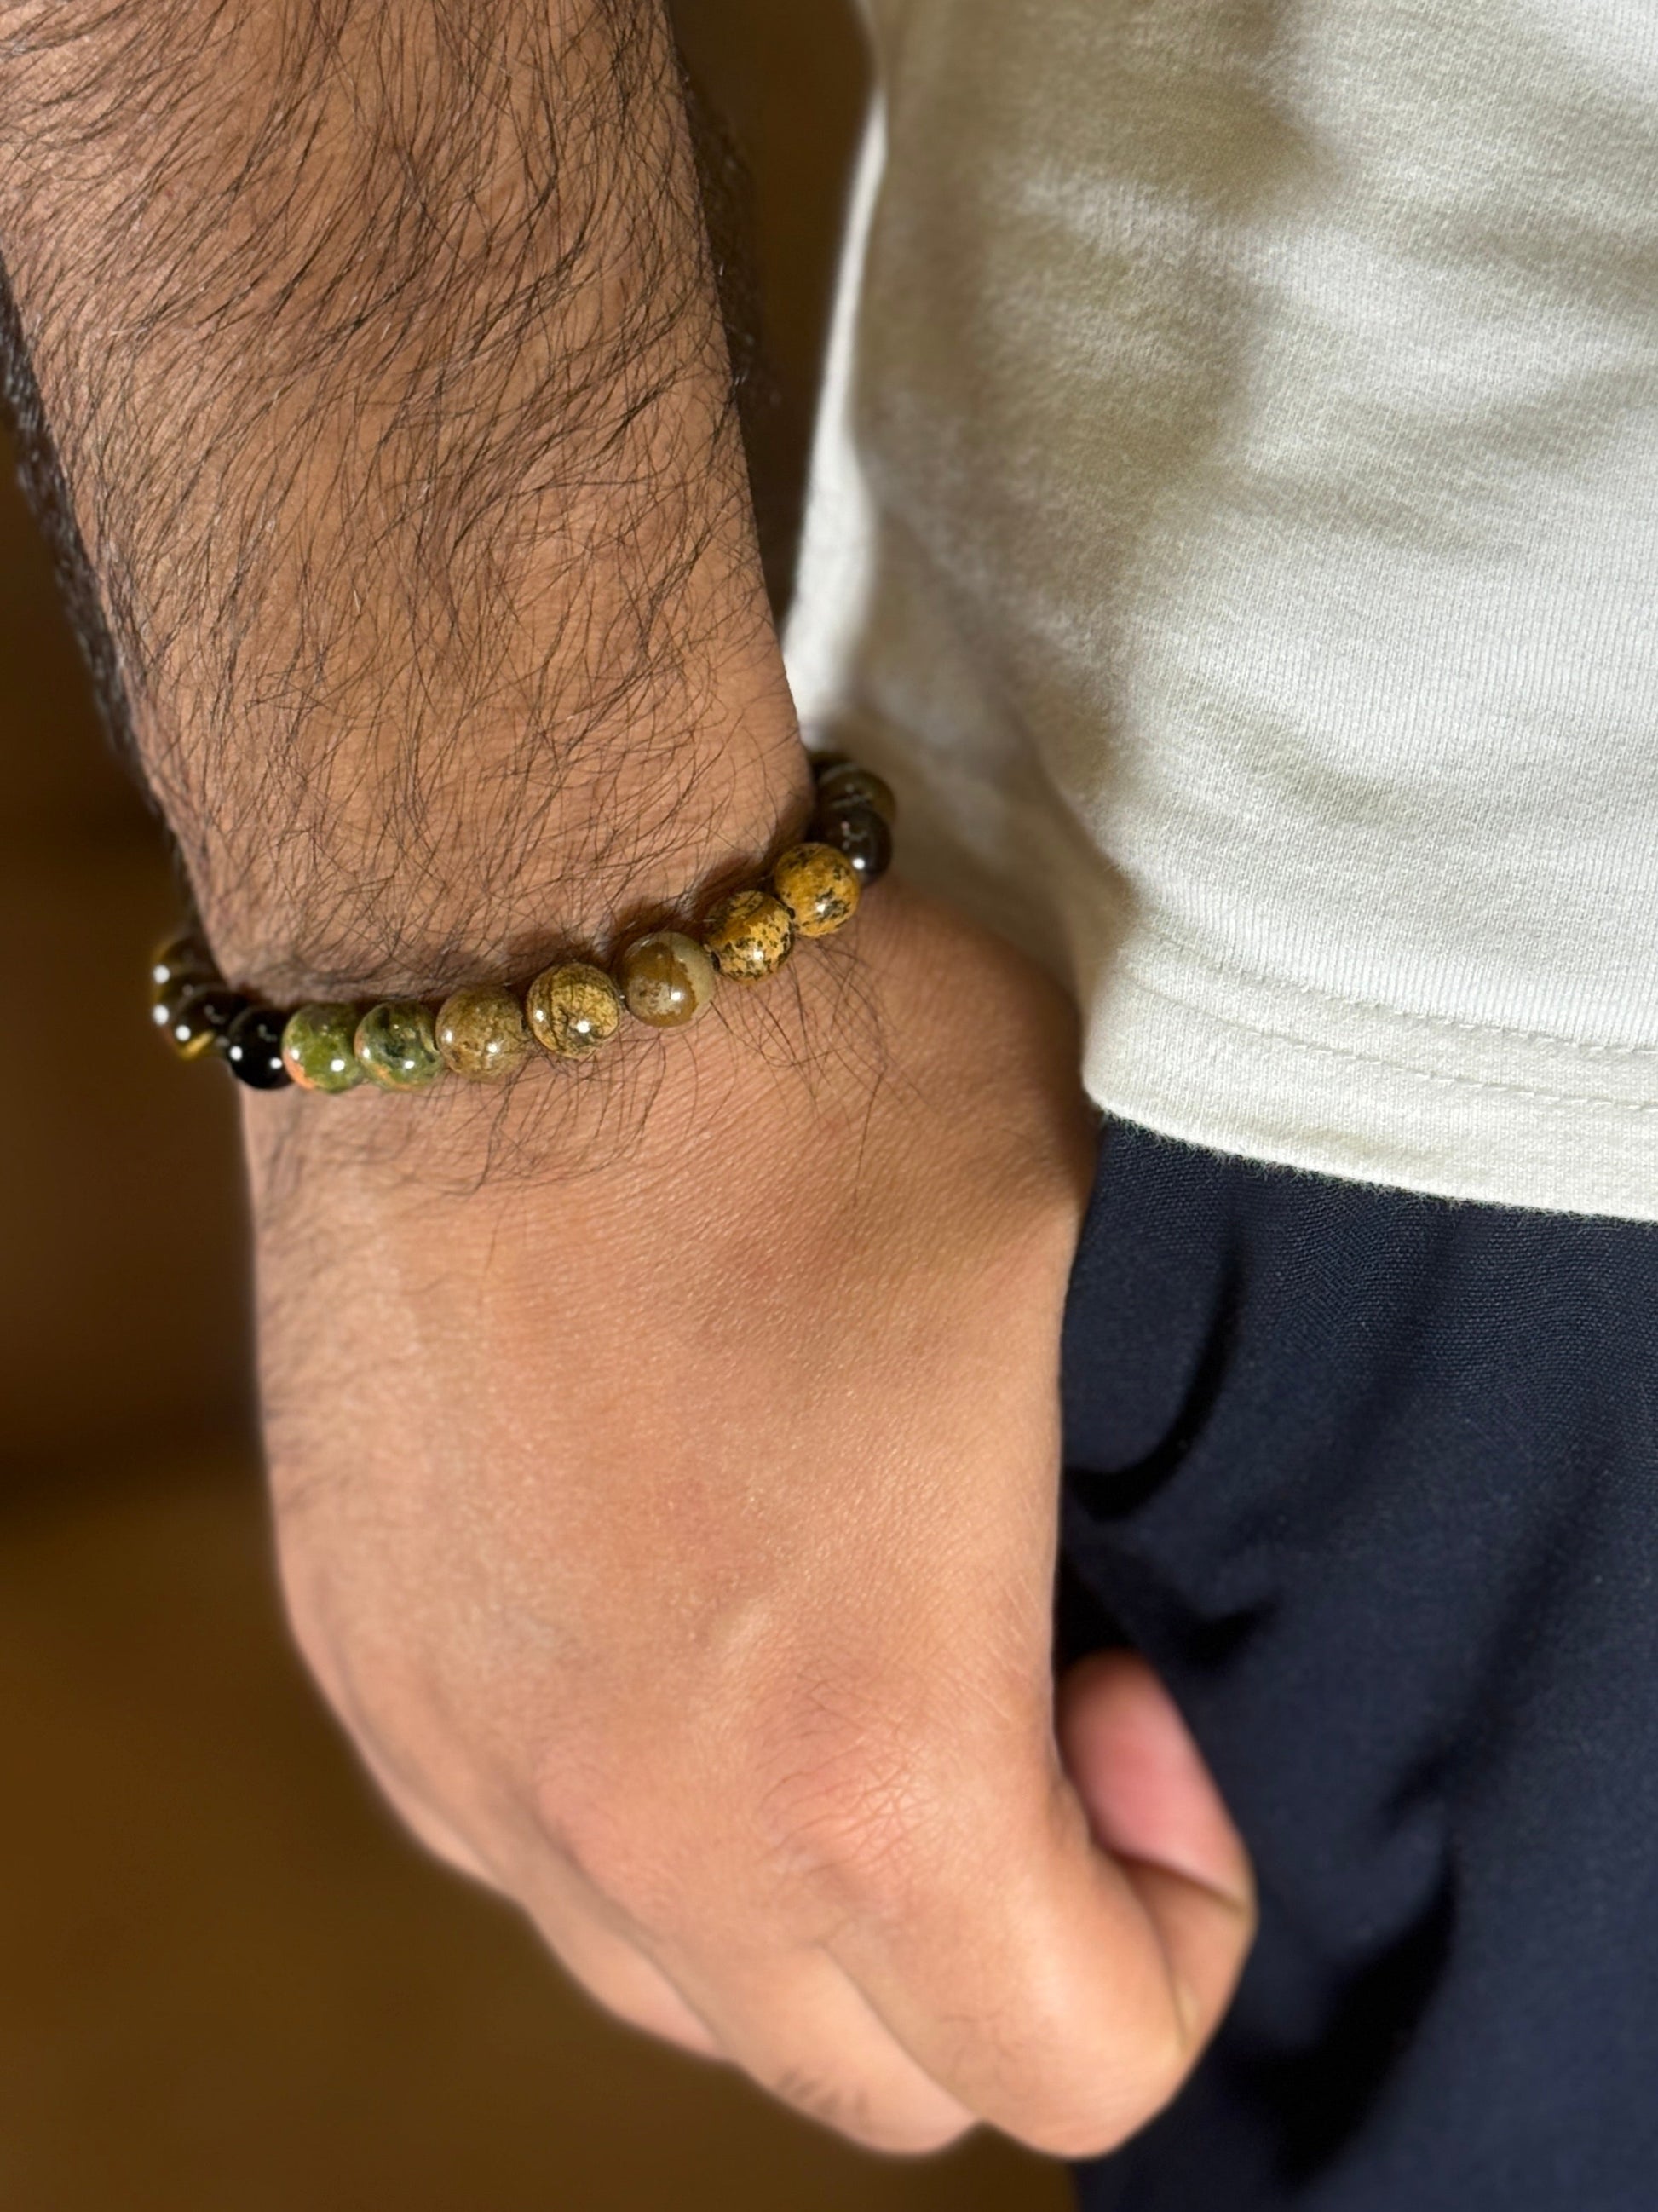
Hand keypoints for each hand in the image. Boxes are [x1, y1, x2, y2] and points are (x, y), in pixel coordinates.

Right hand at [247, 881, 1252, 2156]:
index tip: (1138, 1709)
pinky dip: (636, 1810)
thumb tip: (1116, 1637)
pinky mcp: (362, 1657)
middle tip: (1022, 1703)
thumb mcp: (1089, 1290)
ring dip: (802, 1900)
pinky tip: (674, 1616)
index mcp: (867, 1757)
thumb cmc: (821, 1081)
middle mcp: (638, 1817)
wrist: (513, 933)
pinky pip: (524, 1851)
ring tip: (844, 1667)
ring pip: (676, 1984)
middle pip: (866, 2072)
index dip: (1171, 1921)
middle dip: (992, 1949)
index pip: (1074, 2059)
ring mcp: (469, 1751)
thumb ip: (1128, 1547)